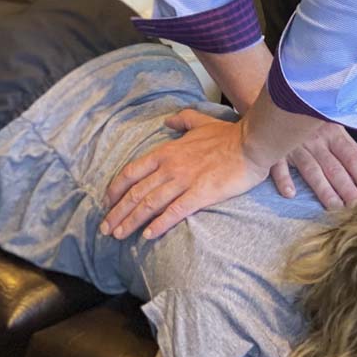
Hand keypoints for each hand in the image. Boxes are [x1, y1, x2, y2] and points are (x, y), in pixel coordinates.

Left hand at [101, 109, 272, 240]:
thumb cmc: (228, 135)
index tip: (106, 202)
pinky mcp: (200, 194)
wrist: (251, 143)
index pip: (132, 171)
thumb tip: (168, 121)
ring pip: (149, 204)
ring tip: (118, 235)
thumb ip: (182, 121)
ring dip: (131, 221)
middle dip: (117, 212)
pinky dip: (158, 224)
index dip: (116, 188)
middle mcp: (170, 167)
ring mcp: (184, 181)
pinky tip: (148, 236)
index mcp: (167, 151)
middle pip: (135, 192)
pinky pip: (174, 212)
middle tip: (105, 228)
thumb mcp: (200, 122)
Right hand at [268, 121, 356, 208]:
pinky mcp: (274, 148)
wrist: (277, 98)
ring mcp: (294, 144)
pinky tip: (290, 194)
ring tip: (335, 207)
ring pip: (312, 169)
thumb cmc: (307, 116)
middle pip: (335, 168)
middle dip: (348, 190)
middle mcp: (316, 139)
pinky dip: (283, 178)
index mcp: (333, 133)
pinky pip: (278, 164)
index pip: (352, 158)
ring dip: (323, 190)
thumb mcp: (332, 125)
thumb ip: (350, 146)